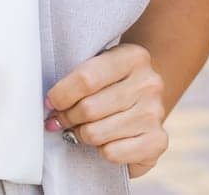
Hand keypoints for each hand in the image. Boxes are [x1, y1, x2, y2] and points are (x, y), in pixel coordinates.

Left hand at [44, 43, 167, 179]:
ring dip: (81, 134)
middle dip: (67, 117)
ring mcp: (155, 113)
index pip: (86, 78)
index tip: (50, 102)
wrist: (144, 102)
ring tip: (81, 129)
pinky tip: (104, 141)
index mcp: (133, 57)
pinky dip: (101, 151)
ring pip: (97, 133)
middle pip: (89, 108)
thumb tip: (50, 105)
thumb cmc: (111, 84)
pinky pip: (112, 153)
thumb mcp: (98, 67)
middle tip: (60, 119)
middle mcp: (149, 83)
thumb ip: (76, 78)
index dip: (61, 94)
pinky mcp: (159, 141)